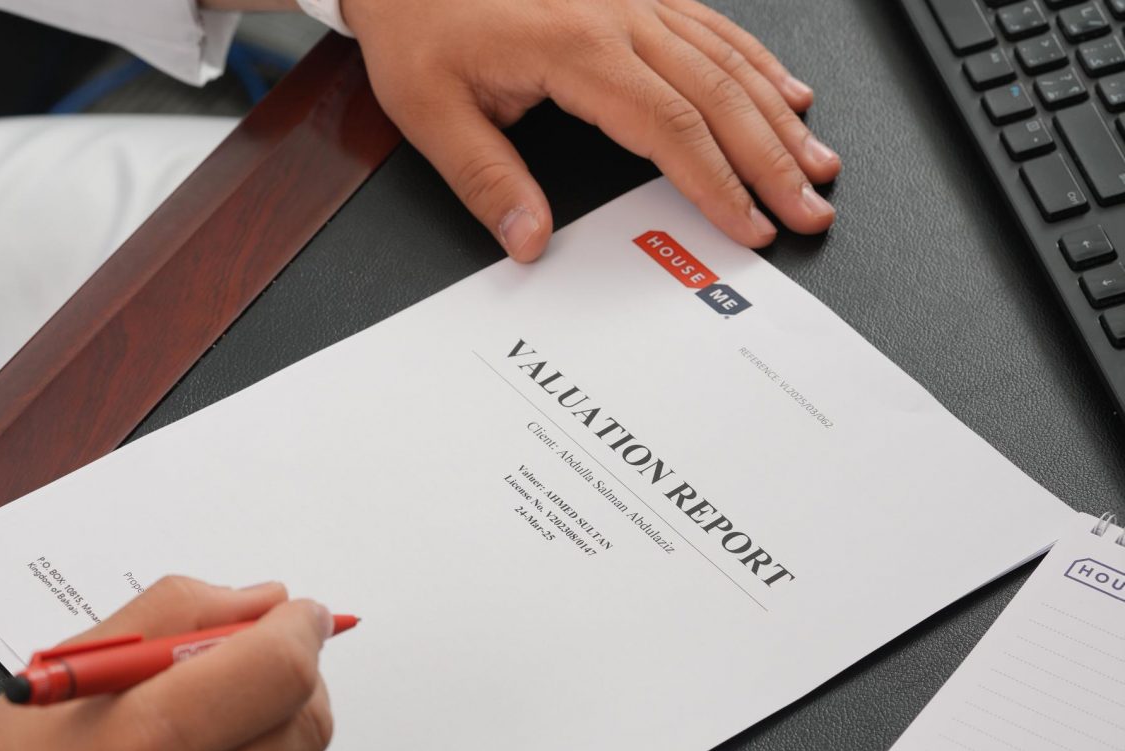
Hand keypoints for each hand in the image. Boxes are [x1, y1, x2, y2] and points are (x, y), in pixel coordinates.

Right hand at [0, 578, 334, 750]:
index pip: (279, 670)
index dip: (300, 627)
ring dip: (286, 729)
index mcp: (149, 738)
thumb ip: (177, 614)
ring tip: (219, 720)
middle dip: (301, 673)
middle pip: (309, 723)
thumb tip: (264, 600)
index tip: (298, 612)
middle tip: (262, 655)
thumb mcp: (73, 667)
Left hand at [343, 0, 839, 259]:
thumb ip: (486, 180)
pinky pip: (712, 27)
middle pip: (719, 95)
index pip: (670, 128)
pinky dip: (757, 62)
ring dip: (779, 114)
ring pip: (727, 58)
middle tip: (811, 206)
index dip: (719, 183)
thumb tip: (529, 240)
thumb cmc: (420, 22)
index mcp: (575, 49)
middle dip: (773, 159)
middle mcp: (617, 16)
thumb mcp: (430, 110)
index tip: (749, 224)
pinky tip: (785, 89)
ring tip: (818, 161)